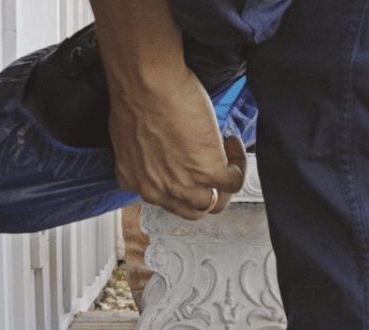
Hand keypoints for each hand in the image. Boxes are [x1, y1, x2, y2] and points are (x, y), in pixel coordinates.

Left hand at [109, 68, 246, 219]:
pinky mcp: (207, 171)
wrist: (145, 81)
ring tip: (225, 154)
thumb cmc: (134, 91)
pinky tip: (230, 141)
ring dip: (223, 183)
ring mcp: (182, 185)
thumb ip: (146, 149)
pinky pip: (233, 182)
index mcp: (132, 180)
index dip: (182, 181)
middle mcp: (156, 190)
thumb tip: (164, 145)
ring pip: (214, 203)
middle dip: (206, 190)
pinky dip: (238, 164)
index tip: (188, 163)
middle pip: (191, 209)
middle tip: (213, 166)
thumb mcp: (130, 131)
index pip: (162, 198)